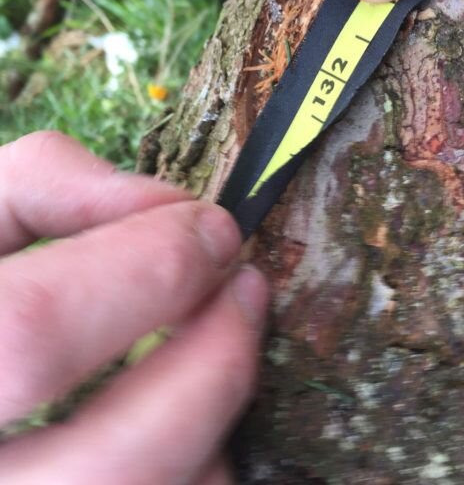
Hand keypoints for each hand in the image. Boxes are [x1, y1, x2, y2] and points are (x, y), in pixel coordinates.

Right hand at [0, 131, 268, 483]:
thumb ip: (49, 188)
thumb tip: (164, 206)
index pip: (34, 331)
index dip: (150, 270)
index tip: (216, 230)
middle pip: (114, 462)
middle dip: (214, 361)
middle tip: (247, 288)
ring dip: (211, 421)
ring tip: (211, 350)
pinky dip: (199, 461)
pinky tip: (178, 409)